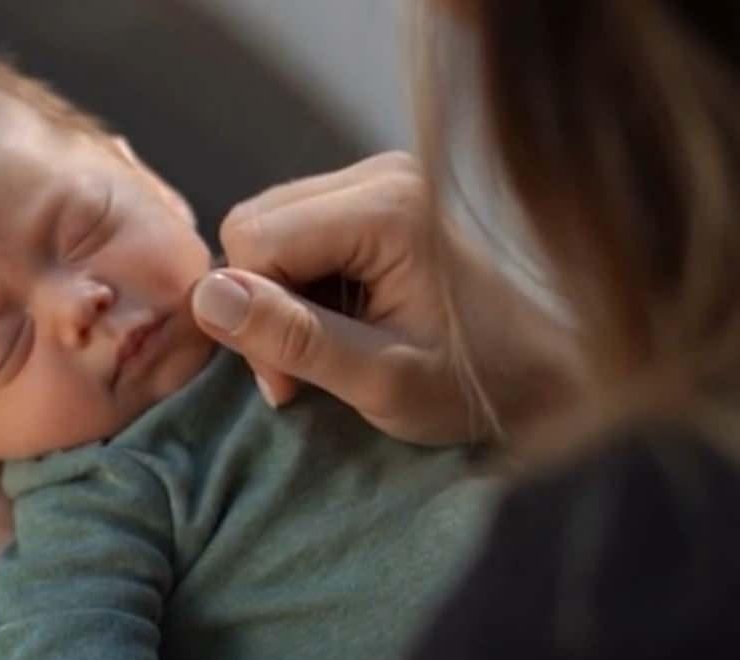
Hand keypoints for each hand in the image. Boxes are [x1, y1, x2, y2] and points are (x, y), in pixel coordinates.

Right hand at [191, 152, 581, 444]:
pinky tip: (337, 322)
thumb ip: (295, 337)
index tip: (289, 379)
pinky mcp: (377, 199)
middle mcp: (380, 174)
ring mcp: (379, 181)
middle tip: (301, 370)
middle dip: (260, 303)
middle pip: (253, 225)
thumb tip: (206, 296)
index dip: (249, 311)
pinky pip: (295, 233)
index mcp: (387, 208)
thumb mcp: (382, 381)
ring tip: (325, 349)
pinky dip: (298, 287)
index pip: (252, 237)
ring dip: (277, 298)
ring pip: (267, 230)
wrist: (550, 374)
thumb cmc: (475, 386)